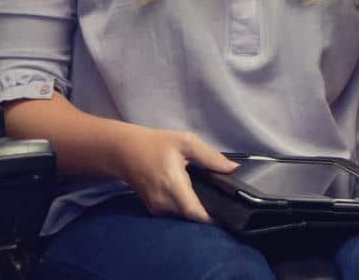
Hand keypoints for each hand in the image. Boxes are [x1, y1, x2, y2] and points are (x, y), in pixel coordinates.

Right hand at [114, 127, 237, 222]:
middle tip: (221, 199)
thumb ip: (210, 157)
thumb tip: (233, 168)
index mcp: (173, 185)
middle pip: (192, 217)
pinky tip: (190, 194)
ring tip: (207, 195)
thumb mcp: (186, 142)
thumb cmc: (156, 144)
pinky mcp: (153, 209)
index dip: (212, 217)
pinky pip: (174, 213)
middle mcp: (164, 202)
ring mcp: (157, 208)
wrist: (125, 151)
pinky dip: (184, 207)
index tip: (227, 213)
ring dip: (195, 209)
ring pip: (183, 216)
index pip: (195, 213)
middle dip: (207, 212)